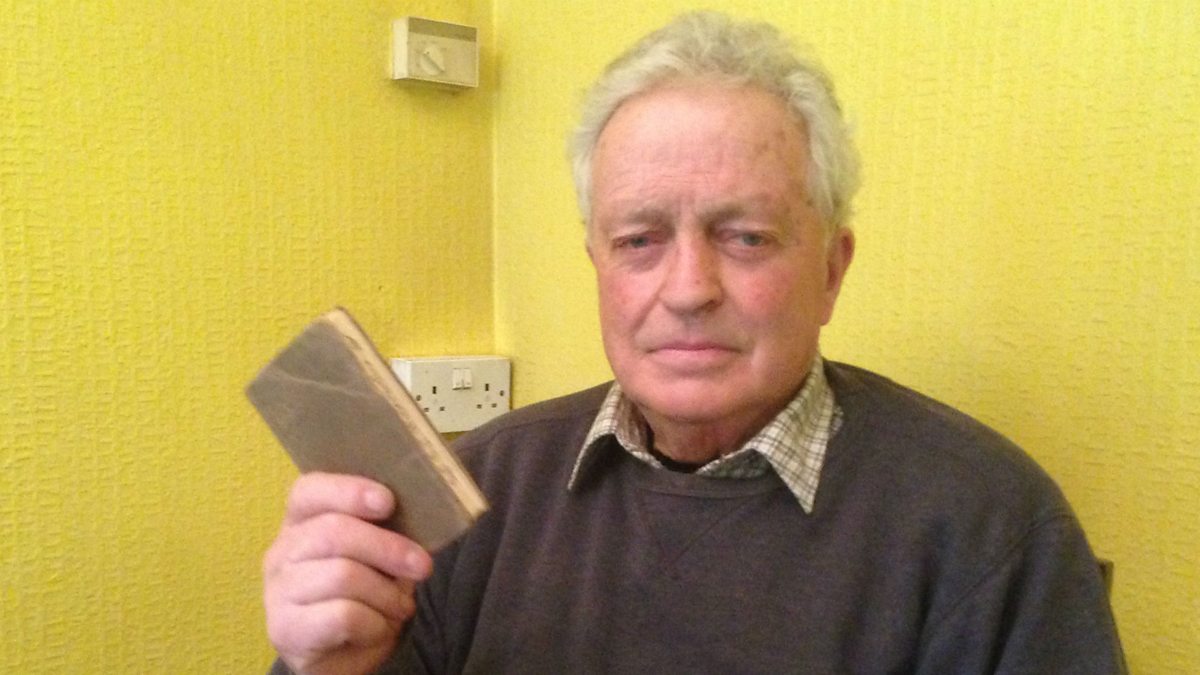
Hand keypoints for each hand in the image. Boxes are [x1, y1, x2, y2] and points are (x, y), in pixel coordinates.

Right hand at [263, 472, 432, 674]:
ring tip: (400, 606)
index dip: (349, 491)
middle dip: (387, 547)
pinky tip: (379, 627)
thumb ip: (386, 530)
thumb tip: (418, 517)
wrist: (343, 653)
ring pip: (342, 575)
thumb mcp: (377, 556)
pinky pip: (342, 615)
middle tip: (422, 565)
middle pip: (333, 532)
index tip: (388, 501)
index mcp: (300, 522)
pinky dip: (374, 622)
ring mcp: (278, 591)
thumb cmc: (363, 593)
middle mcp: (281, 552)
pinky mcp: (286, 629)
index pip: (309, 491)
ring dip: (385, 593)